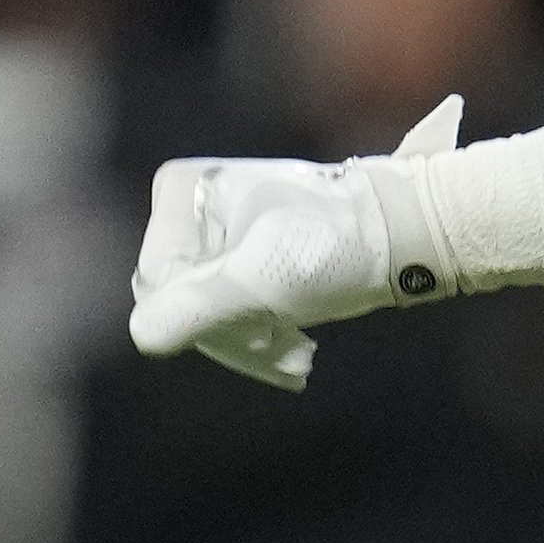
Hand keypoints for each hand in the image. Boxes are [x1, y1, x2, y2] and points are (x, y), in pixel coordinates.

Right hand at [127, 97, 461, 391]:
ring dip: (250, 341)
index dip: (206, 318)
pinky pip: (225, 312)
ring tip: (300, 350)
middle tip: (292, 347)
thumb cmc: (334, 246)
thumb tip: (144, 336)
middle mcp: (187, 207)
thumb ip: (199, 306)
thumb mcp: (263, 280)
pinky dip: (259, 333)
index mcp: (179, 191)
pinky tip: (296, 344)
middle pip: (175, 301)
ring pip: (200, 314)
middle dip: (232, 332)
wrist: (399, 235)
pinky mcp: (238, 257)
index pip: (159, 284)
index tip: (267, 324)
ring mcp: (211, 233)